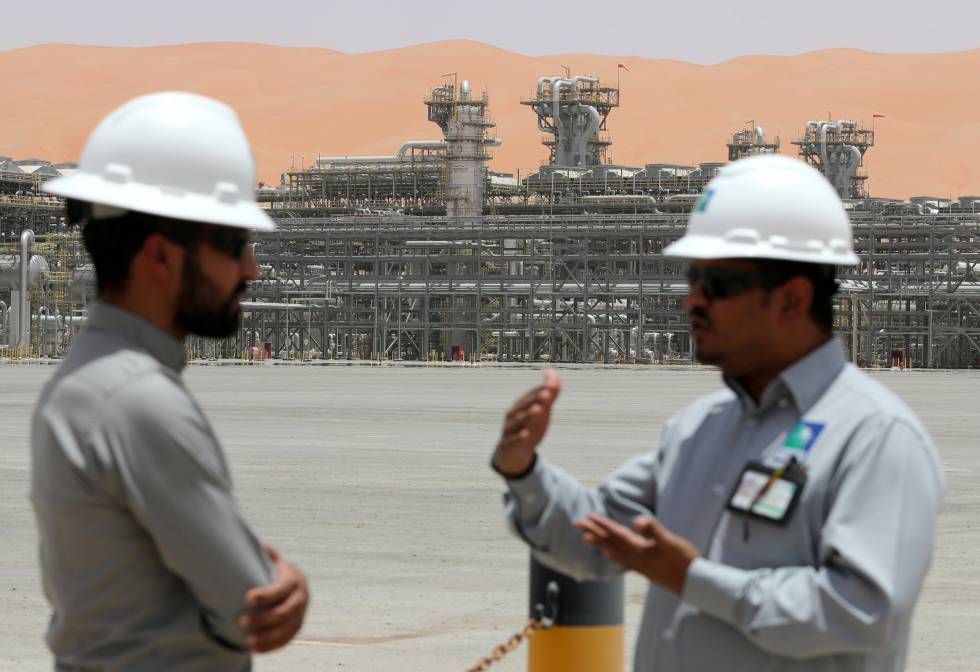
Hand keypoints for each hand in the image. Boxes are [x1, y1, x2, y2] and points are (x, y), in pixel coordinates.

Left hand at [239, 546, 309, 652]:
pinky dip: (270, 646)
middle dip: (263, 618)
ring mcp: (301, 614)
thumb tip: (255, 543)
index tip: (247, 598)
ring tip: (247, 640)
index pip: (282, 588)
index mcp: (294, 579)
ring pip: (287, 629)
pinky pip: (286, 640)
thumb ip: (264, 553)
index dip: (266, 594)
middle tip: (241, 621)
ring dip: (267, 636)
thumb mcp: (272, 560)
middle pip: (285, 611)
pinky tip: (254, 649)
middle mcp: (302, 597)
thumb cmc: (274, 572)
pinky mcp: (296, 627)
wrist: (291, 586)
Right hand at [493, 369, 560, 476]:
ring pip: (518, 421)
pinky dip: (518, 437)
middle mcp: (514, 414)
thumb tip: (553, 371)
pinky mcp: (508, 444)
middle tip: (547, 395)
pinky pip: (512, 440)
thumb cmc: (529, 426)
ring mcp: (510, 429)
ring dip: (527, 415)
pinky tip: (525, 434)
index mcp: (521, 405)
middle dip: (535, 400)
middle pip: (524, 406)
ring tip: (538, 410)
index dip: (542, 391)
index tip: (552, 386)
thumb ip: (550, 392)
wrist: (513, 453)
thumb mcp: (541, 410)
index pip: (532, 395)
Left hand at [575, 513, 698, 594]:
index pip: (616, 533)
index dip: (602, 524)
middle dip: (594, 532)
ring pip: (614, 551)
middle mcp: (635, 557)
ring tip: (586, 539)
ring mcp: (639, 565)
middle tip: (578, 524)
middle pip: (610, 542)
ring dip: (600, 543)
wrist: (692, 583)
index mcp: (639, 549)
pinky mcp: (645, 570)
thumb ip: (653, 530)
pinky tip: (609, 555)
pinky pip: (623, 560)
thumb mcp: (669, 541)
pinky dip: (614, 555)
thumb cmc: (683, 560)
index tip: (587, 517)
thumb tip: (637, 522)